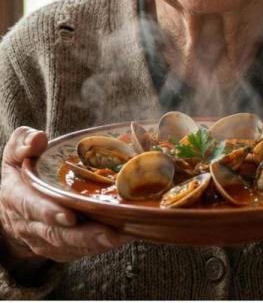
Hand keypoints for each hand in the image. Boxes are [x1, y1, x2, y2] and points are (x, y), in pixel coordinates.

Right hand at [0, 127, 131, 266]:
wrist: (11, 210)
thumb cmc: (22, 174)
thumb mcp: (16, 155)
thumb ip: (23, 143)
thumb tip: (38, 138)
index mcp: (17, 198)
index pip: (32, 207)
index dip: (50, 212)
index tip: (70, 215)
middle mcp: (30, 224)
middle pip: (56, 233)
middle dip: (83, 235)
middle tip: (110, 234)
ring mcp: (45, 240)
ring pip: (69, 246)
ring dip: (96, 244)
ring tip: (122, 236)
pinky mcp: (60, 249)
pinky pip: (78, 252)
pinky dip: (99, 247)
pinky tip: (123, 237)